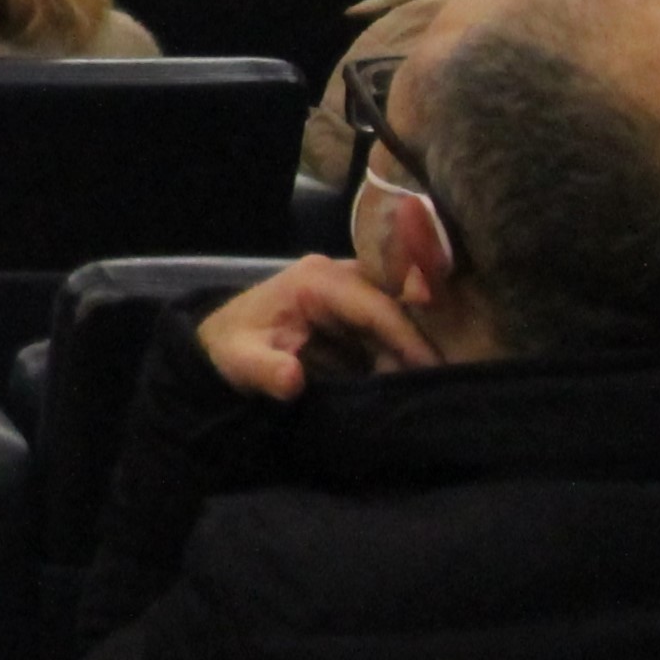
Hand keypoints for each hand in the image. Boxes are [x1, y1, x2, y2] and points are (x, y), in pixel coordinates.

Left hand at [190, 256, 439, 400]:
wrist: (219, 344)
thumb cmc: (230, 349)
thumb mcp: (240, 361)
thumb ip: (265, 370)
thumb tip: (291, 379)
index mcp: (316, 281)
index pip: (375, 305)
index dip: (406, 336)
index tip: (432, 367)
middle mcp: (337, 276)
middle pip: (394, 302)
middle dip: (418, 338)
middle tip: (439, 377)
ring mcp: (346, 290)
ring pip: (394, 313)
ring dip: (408, 347)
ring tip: (425, 383)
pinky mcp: (350, 309)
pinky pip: (384, 325)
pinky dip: (397, 350)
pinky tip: (406, 377)